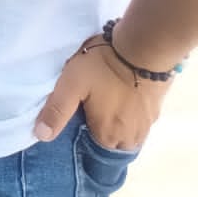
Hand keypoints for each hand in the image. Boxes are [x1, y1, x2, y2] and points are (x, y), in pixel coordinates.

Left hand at [34, 34, 171, 148]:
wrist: (142, 49)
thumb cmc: (102, 68)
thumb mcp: (71, 85)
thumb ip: (57, 111)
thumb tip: (41, 136)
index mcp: (108, 135)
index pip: (92, 147)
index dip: (82, 133)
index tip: (77, 117)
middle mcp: (131, 137)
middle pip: (110, 142)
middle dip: (99, 129)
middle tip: (89, 108)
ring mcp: (147, 124)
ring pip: (126, 134)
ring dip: (116, 123)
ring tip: (104, 104)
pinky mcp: (155, 110)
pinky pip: (138, 121)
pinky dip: (129, 114)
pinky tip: (121, 99)